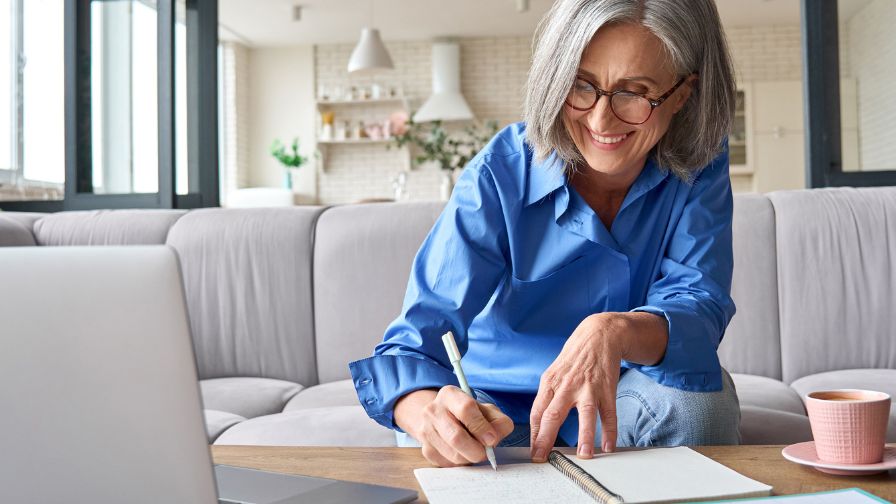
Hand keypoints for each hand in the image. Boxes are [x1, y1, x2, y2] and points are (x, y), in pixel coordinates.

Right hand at [394, 386, 513, 466]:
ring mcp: (426, 430)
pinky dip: (461, 463)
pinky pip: (448, 464)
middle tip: (485, 452)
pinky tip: (463, 452)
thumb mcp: (488, 411)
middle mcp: (433, 410)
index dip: (481, 427)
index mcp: (449, 394)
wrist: (445, 419)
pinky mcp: (426, 449)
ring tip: (474, 450)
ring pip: (453, 454)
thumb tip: (493, 439)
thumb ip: (498, 422)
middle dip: (476, 450)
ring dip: (470, 458)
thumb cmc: (471, 415)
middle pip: (456, 437)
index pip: (465, 409)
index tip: (491, 439)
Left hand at [529, 313, 629, 461]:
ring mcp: (588, 387)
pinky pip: (609, 413)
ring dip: (585, 436)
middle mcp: (567, 386)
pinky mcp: (607, 389)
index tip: (534, 451)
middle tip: (542, 458)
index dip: (534, 434)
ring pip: (585, 414)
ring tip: (584, 456)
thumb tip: (538, 425)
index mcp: (550, 383)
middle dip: (546, 439)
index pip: (537, 412)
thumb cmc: (573, 359)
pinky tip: (608, 446)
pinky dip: (610, 431)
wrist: (598, 335)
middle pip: (553, 414)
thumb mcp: (553, 373)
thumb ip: (547, 397)